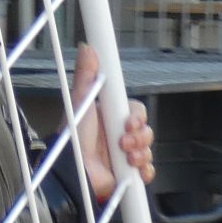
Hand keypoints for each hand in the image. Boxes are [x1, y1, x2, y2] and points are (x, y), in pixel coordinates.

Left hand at [72, 45, 154, 206]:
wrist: (74, 175)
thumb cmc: (73, 140)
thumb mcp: (80, 102)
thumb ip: (86, 75)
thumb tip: (87, 47)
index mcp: (110, 118)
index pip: (136, 111)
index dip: (137, 117)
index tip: (130, 122)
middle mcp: (117, 136)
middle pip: (146, 130)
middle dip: (139, 136)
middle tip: (123, 143)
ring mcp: (123, 156)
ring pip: (148, 149)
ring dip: (141, 154)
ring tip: (124, 157)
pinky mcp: (127, 175)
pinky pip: (147, 171)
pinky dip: (144, 170)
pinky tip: (133, 170)